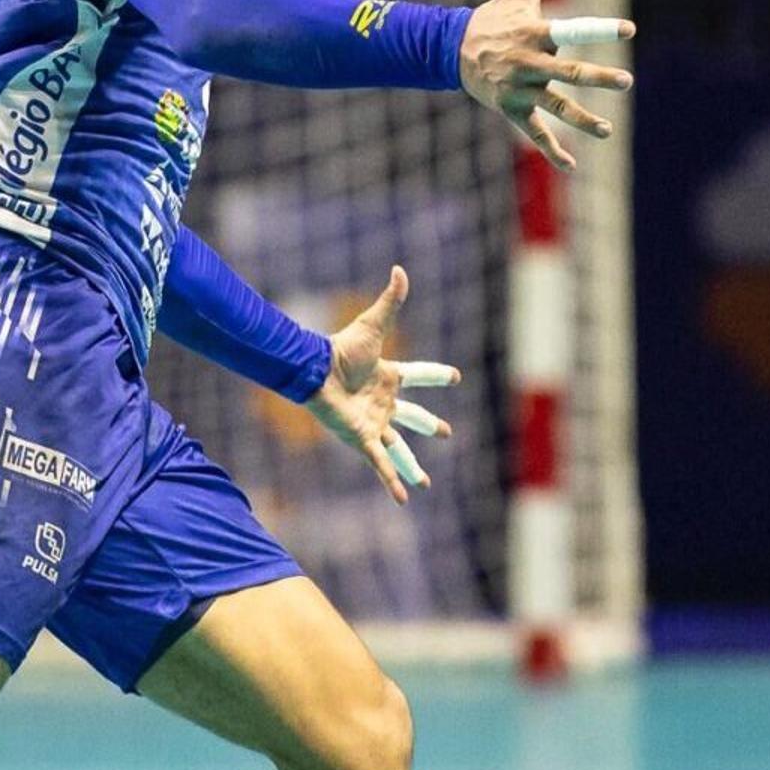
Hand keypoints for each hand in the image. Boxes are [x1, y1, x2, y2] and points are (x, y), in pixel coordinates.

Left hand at [300, 267, 459, 507]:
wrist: (315, 371)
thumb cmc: (341, 349)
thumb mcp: (373, 325)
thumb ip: (390, 300)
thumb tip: (400, 269)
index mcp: (388, 376)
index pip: (418, 375)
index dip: (436, 376)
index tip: (455, 377)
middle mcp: (382, 402)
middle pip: (412, 416)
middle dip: (429, 425)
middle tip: (446, 433)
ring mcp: (374, 423)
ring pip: (399, 448)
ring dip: (412, 465)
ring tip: (426, 482)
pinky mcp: (363, 439)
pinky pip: (382, 464)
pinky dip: (393, 482)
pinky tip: (404, 499)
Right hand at [457, 0, 633, 171]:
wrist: (451, 49)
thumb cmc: (495, 18)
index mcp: (536, 33)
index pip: (573, 29)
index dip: (600, 29)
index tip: (629, 29)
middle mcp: (529, 62)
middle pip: (568, 72)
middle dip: (597, 77)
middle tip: (626, 81)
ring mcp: (520, 88)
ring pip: (555, 106)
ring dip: (581, 120)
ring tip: (606, 131)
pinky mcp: (511, 108)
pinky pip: (534, 132)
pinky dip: (552, 150)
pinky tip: (571, 166)